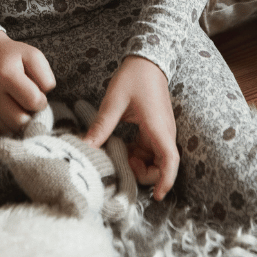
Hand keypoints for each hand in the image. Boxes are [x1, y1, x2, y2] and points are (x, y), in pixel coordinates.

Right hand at [0, 31, 55, 135]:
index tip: (39, 94)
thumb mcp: (33, 55)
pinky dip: (8, 124)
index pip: (33, 100)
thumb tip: (44, 98)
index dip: (41, 100)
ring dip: (20, 121)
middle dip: (30, 114)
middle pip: (21, 120)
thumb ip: (45, 76)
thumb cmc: (12, 56)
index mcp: (6, 74)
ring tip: (19, 105)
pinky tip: (9, 110)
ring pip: (10, 129)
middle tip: (29, 102)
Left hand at [84, 55, 178, 201]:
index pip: (170, 161)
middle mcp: (164, 132)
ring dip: (139, 163)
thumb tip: (86, 146)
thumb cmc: (133, 76)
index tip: (156, 197)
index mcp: (158, 127)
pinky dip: (137, 153)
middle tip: (121, 165)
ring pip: (155, 159)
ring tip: (117, 154)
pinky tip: (121, 146)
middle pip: (162, 165)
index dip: (165, 181)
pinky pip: (150, 149)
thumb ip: (102, 125)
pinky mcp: (155, 128)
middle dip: (144, 173)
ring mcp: (161, 130)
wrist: (147, 59)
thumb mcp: (114, 100)